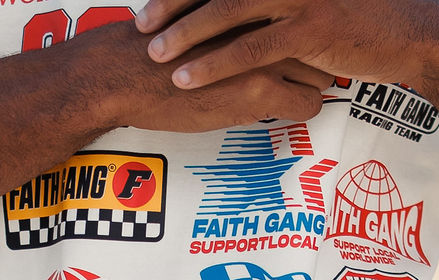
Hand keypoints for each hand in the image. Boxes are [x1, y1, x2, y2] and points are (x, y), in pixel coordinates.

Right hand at [76, 13, 334, 131]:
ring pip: (319, 74)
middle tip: (296, 71)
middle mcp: (260, 24)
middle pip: (314, 42)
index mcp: (243, 7)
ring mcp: (264, 56)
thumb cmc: (144, 49)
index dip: (295, 34)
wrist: (120, 75)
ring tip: (289, 92)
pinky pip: (308, 104)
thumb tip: (230, 30)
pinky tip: (280, 110)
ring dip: (307, 85)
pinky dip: (300, 109)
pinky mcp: (258, 91)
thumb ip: (219, 23)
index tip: (289, 45)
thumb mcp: (191, 20)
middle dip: (310, 59)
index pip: (294, 15)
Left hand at [136, 0, 438, 90]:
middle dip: (173, 3)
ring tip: (154, 53)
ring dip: (185, 33)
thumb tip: (248, 9)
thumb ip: (282, 1)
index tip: (155, 1)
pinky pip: (250, 48)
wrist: (417, 32)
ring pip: (226, 12)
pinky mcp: (310, 29)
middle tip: (140, 24)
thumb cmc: (368, 14)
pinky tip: (186, 77)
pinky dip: (214, 63)